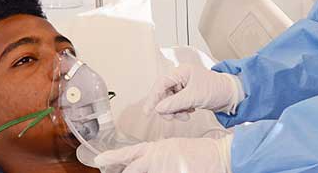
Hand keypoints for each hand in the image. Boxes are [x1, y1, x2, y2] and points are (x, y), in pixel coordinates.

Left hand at [95, 136, 232, 172]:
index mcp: (156, 149)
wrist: (218, 156)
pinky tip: (174, 169)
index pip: (129, 154)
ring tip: (167, 167)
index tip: (99, 160)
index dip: (113, 158)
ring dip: (148, 172)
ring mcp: (164, 169)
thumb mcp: (173, 148)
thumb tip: (145, 162)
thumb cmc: (199, 152)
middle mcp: (157, 159)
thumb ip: (156, 155)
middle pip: (131, 171)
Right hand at [142, 65, 243, 120]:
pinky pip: (177, 104)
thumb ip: (175, 103)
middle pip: (164, 93)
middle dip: (168, 108)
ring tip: (186, 116)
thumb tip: (158, 109)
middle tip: (172, 118)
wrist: (230, 96)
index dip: (153, 97)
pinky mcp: (187, 94)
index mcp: (182, 72)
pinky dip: (180, 111)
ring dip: (175, 111)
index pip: (161, 83)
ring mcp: (184, 86)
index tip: (148, 112)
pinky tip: (190, 112)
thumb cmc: (215, 90)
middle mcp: (181, 77)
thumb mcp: (194, 97)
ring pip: (170, 101)